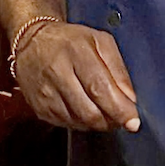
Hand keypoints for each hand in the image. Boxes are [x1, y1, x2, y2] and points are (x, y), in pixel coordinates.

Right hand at [13, 21, 139, 132]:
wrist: (31, 43)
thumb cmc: (70, 41)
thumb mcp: (101, 42)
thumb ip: (118, 69)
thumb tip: (130, 98)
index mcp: (76, 53)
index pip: (100, 88)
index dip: (119, 108)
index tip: (133, 120)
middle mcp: (57, 74)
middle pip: (89, 111)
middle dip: (112, 120)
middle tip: (124, 119)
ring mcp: (45, 94)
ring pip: (79, 121)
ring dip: (99, 123)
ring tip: (108, 113)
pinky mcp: (39, 107)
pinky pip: (67, 124)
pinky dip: (83, 123)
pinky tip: (89, 111)